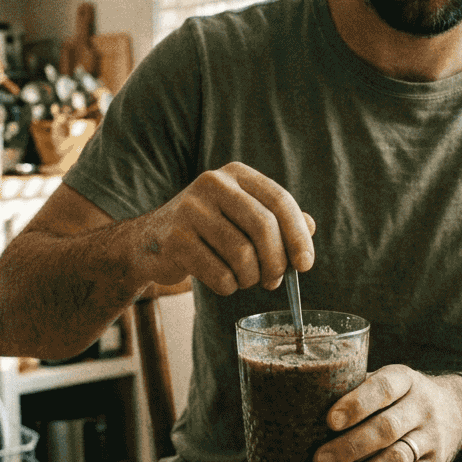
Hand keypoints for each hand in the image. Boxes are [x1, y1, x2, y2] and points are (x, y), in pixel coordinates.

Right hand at [134, 162, 315, 293]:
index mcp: (235, 173)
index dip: (298, 235)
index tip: (306, 264)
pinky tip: (223, 282)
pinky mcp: (175, 240)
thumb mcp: (242, 216)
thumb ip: (276, 218)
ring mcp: (190, 210)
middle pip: (263, 227)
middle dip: (276, 262)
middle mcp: (213, 184)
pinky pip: (219, 274)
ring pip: (242, 255)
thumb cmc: (208, 230)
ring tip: (245, 280)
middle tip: (274, 280)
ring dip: (251, 278)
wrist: (150, 242)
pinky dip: (228, 287)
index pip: (280, 200)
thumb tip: (311, 227)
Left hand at [313, 365, 461, 461]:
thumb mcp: (388, 380)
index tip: (330, 420)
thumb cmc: (402, 396)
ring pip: (396, 461)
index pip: (383, 388)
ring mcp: (432, 438)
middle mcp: (422, 407)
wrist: (458, 410)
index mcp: (405, 379)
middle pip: (387, 429)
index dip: (356, 404)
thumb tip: (303, 409)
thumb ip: (356, 390)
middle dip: (350, 448)